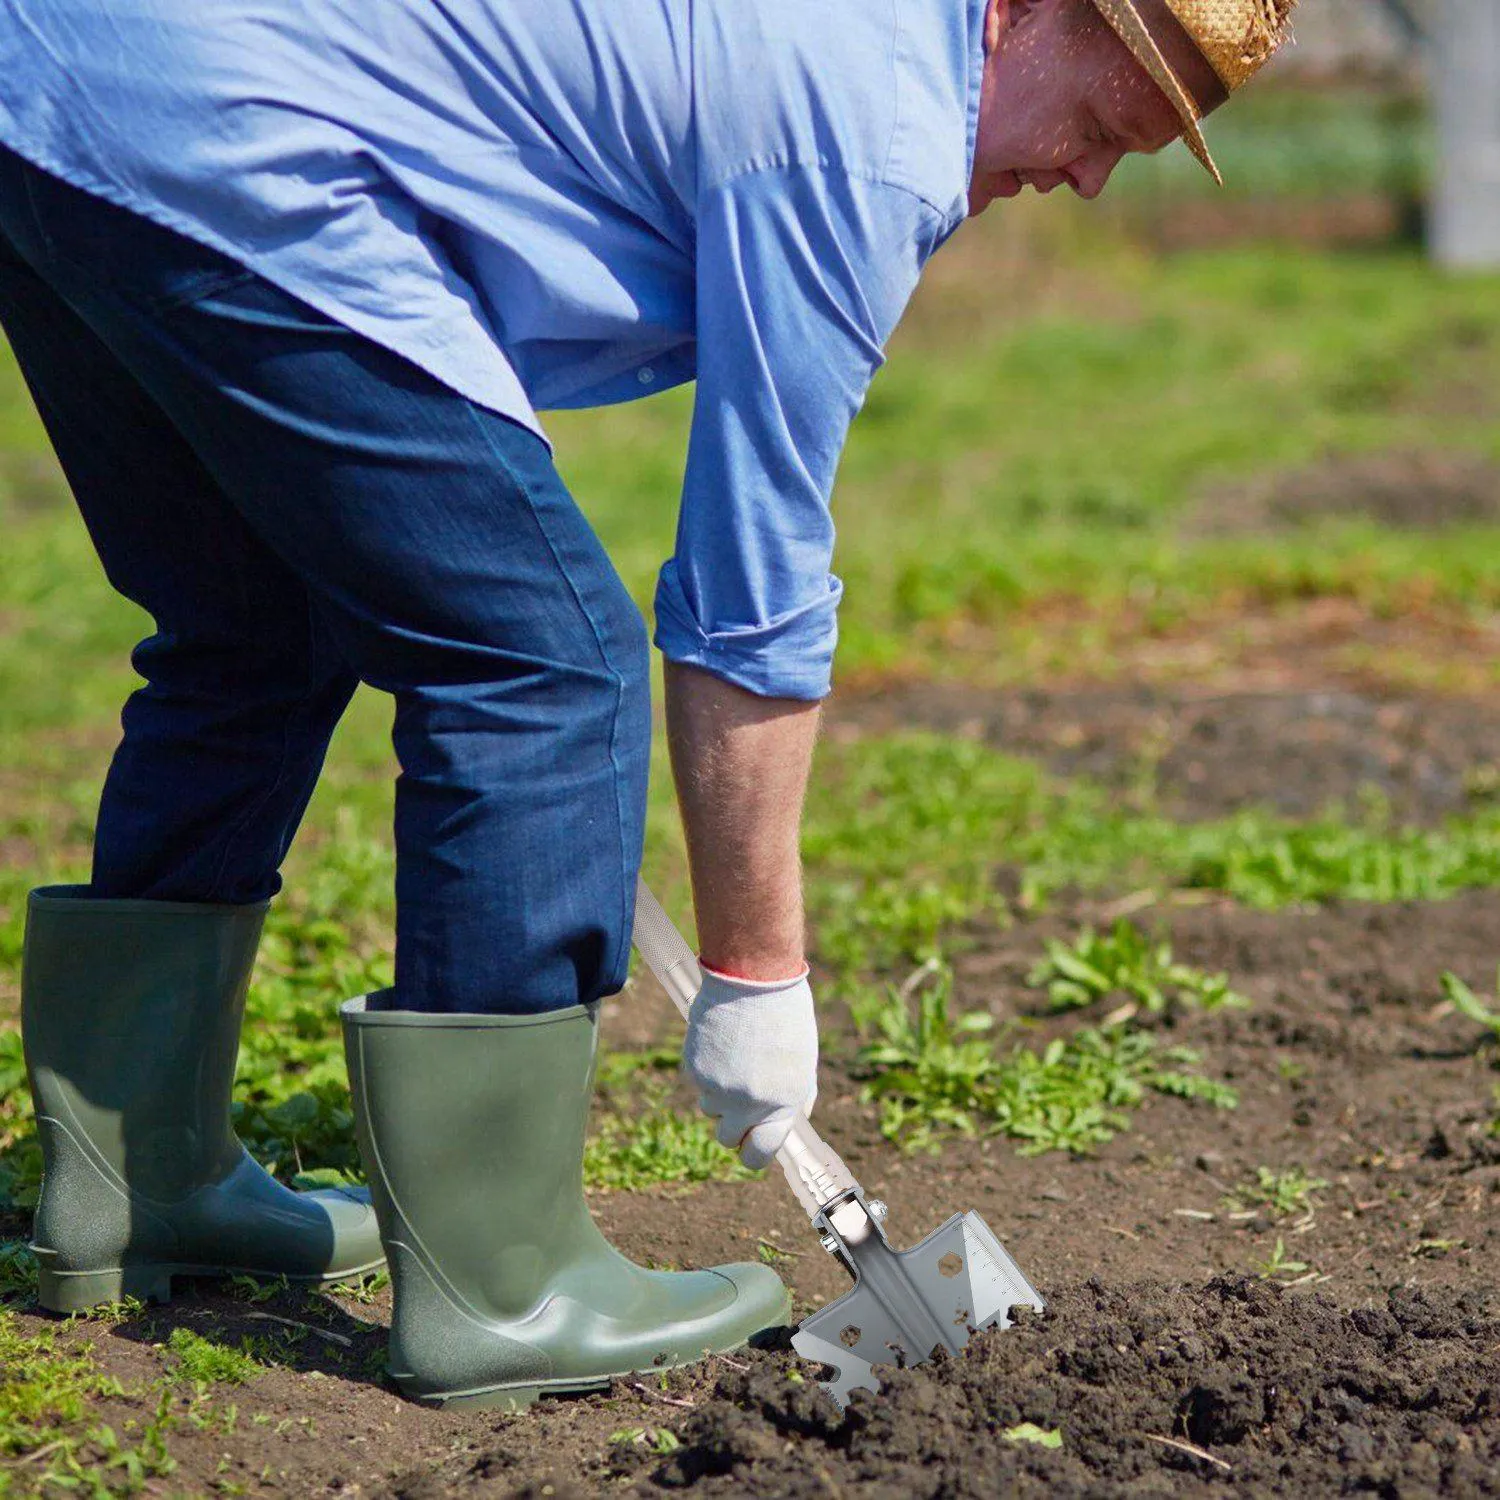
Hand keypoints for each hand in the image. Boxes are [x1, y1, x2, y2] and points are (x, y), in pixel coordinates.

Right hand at [682, 963, 818, 1169]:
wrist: (753, 977)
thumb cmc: (785, 1015)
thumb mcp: (803, 1061)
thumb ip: (796, 1096)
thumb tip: (795, 1119)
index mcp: (781, 1104)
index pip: (759, 1155)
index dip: (754, 1152)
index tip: (752, 1146)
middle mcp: (747, 1103)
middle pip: (726, 1138)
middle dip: (732, 1124)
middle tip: (740, 1101)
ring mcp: (717, 1087)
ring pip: (709, 1108)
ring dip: (719, 1094)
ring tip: (734, 1059)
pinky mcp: (694, 1068)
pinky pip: (698, 1082)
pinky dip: (707, 1069)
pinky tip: (721, 1043)